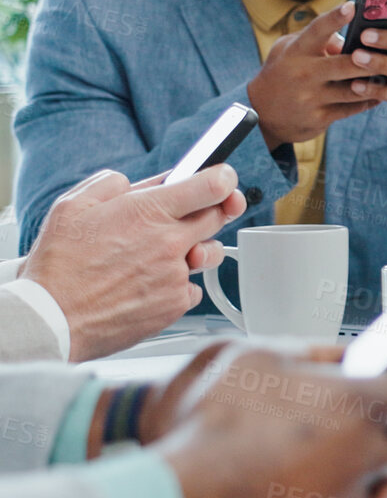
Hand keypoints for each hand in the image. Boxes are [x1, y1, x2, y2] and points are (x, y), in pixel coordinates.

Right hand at [20, 166, 246, 360]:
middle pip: (218, 217)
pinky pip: (193, 287)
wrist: (51, 319)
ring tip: (163, 255)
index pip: (213, 186)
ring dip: (197, 249)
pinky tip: (151, 284)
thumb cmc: (58, 266)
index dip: (223, 178)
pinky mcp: (176, 304)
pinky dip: (178, 284)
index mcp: (149, 211)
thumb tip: (136, 181)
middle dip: (209, 212)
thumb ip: (111, 183)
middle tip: (188, 216)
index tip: (223, 179)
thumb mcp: (73, 206)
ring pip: (209, 253)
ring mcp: (176, 274)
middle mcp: (170, 241)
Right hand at [153, 345, 386, 497]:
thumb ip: (313, 352)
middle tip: (357, 422)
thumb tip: (342, 352)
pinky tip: (291, 485)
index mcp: (361, 403)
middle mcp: (367, 454)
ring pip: (377, 481)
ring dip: (361, 468)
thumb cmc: (213, 428)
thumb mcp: (258, 357)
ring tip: (318, 455)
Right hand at [247, 2, 380, 148]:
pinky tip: (385, 92)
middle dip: (371, 59)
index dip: (335, 18)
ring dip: (378, 81)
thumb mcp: (289, 49)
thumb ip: (317, 39)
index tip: (354, 6)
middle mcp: (304, 74)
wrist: (261, 114)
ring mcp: (312, 98)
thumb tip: (351, 37)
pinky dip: (371, 99)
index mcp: (297, 51)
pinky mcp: (320, 118)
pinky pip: (353, 108)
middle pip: (346, 64)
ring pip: (354, 89)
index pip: (317, 30)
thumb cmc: (283, 71)